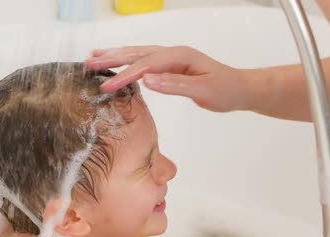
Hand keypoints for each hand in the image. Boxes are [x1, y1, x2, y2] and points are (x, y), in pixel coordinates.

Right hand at [84, 46, 251, 111]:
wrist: (241, 88)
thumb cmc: (226, 90)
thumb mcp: (203, 90)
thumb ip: (175, 85)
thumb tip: (148, 80)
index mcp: (179, 57)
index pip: (145, 65)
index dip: (125, 75)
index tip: (107, 87)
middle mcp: (173, 53)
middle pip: (137, 53)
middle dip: (112, 58)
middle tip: (89, 63)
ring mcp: (171, 58)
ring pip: (138, 54)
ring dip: (116, 55)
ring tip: (94, 57)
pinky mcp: (170, 65)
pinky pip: (143, 60)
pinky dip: (127, 60)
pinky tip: (117, 62)